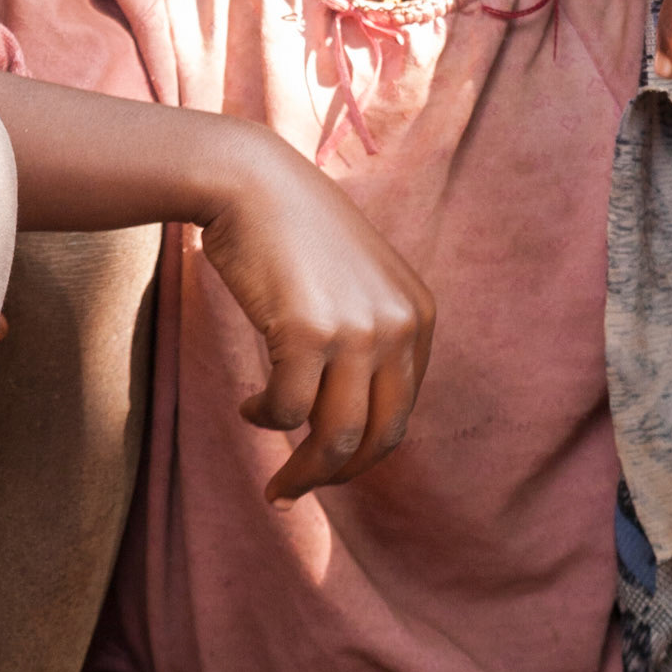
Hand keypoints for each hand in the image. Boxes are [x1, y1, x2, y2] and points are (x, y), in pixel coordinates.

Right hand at [196, 127, 435, 502]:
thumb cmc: (295, 231)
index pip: (403, 411)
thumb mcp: (359, 283)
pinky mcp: (308, 334)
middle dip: (339, 476)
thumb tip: (355, 428)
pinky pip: (287, 412)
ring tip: (278, 482)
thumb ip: (372, 340)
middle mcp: (400, 324)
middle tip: (302, 490)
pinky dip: (266, 420)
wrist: (252, 181)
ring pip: (336, 438)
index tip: (331, 463)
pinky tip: (250, 404)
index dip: (365, 450)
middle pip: (380, 436)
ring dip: (304, 472)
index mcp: (421, 313)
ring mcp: (358, 330)